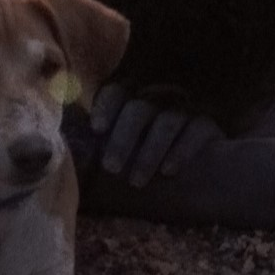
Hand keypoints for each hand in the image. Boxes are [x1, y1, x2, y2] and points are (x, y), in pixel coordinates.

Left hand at [88, 85, 224, 187]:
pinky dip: (181, 151)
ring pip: (167, 122)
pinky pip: (196, 131)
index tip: (96, 130)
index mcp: (132, 98)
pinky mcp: (208, 124)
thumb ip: (99, 140)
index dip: (106, 108)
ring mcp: (185, 109)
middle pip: (138, 110)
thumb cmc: (144, 156)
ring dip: (149, 152)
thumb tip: (66, 148)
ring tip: (136, 181)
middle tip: (111, 168)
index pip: (116, 93)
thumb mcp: (121, 145)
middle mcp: (158, 98)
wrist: (197, 171)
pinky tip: (168, 171)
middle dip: (123, 139)